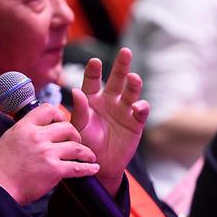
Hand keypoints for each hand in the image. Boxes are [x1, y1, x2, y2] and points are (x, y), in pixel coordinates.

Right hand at [0, 103, 98, 204]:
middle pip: (67, 127)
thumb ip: (24, 131)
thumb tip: (37, 127)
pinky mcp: (54, 170)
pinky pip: (77, 167)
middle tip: (77, 142)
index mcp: (25, 127)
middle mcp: (37, 137)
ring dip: (86, 152)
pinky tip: (93, 168)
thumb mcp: (9, 139)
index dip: (59, 115)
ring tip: (89, 156)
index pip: (48, 110)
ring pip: (76, 146)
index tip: (62, 123)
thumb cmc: (0, 167)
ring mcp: (47, 153)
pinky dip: (88, 168)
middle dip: (75, 135)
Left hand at [71, 49, 148, 195]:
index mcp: (92, 99)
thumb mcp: (79, 127)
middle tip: (125, 52)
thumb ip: (79, 110)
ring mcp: (124, 110)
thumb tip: (75, 91)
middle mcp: (109, 100)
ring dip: (133, 84)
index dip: (94, 71)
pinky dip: (141, 107)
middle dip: (121, 66)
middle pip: (116, 79)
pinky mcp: (135, 122)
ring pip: (131, 92)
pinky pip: (140, 112)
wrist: (99, 164)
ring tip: (133, 77)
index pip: (92, 81)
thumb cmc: (85, 143)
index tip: (94, 62)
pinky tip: (137, 106)